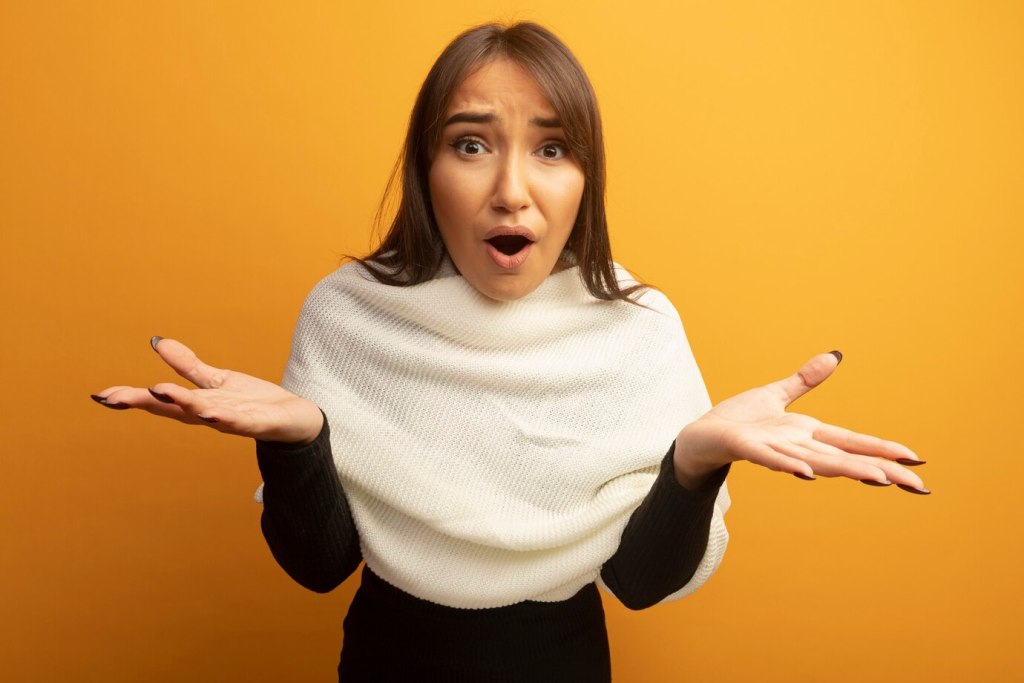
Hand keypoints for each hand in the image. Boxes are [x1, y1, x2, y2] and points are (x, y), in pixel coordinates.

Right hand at [92, 337, 323, 444]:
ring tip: (156, 392)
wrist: (295, 420)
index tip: (101, 395)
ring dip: (180, 404)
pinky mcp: (256, 422)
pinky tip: (210, 412)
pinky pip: (238, 421)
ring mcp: (231, 420)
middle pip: (172, 408)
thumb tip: (156, 343)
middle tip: (113, 397)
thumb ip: (188, 365)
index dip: (131, 398)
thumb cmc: (254, 402)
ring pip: (201, 413)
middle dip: (144, 402)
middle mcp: (209, 414)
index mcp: (197, 404)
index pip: (159, 401)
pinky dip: (223, 417)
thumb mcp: (217, 380)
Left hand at [674, 352, 928, 493]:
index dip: (883, 450)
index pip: (852, 442)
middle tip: (919, 487)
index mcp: (806, 433)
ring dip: (847, 470)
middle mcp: (796, 445)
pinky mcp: (746, 447)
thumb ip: (805, 380)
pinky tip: (807, 474)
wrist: (697, 437)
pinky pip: (770, 458)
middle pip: (844, 458)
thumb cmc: (736, 421)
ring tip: (880, 479)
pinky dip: (788, 464)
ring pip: (816, 460)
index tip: (918, 460)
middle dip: (882, 470)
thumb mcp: (775, 394)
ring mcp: (773, 448)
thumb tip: (835, 356)